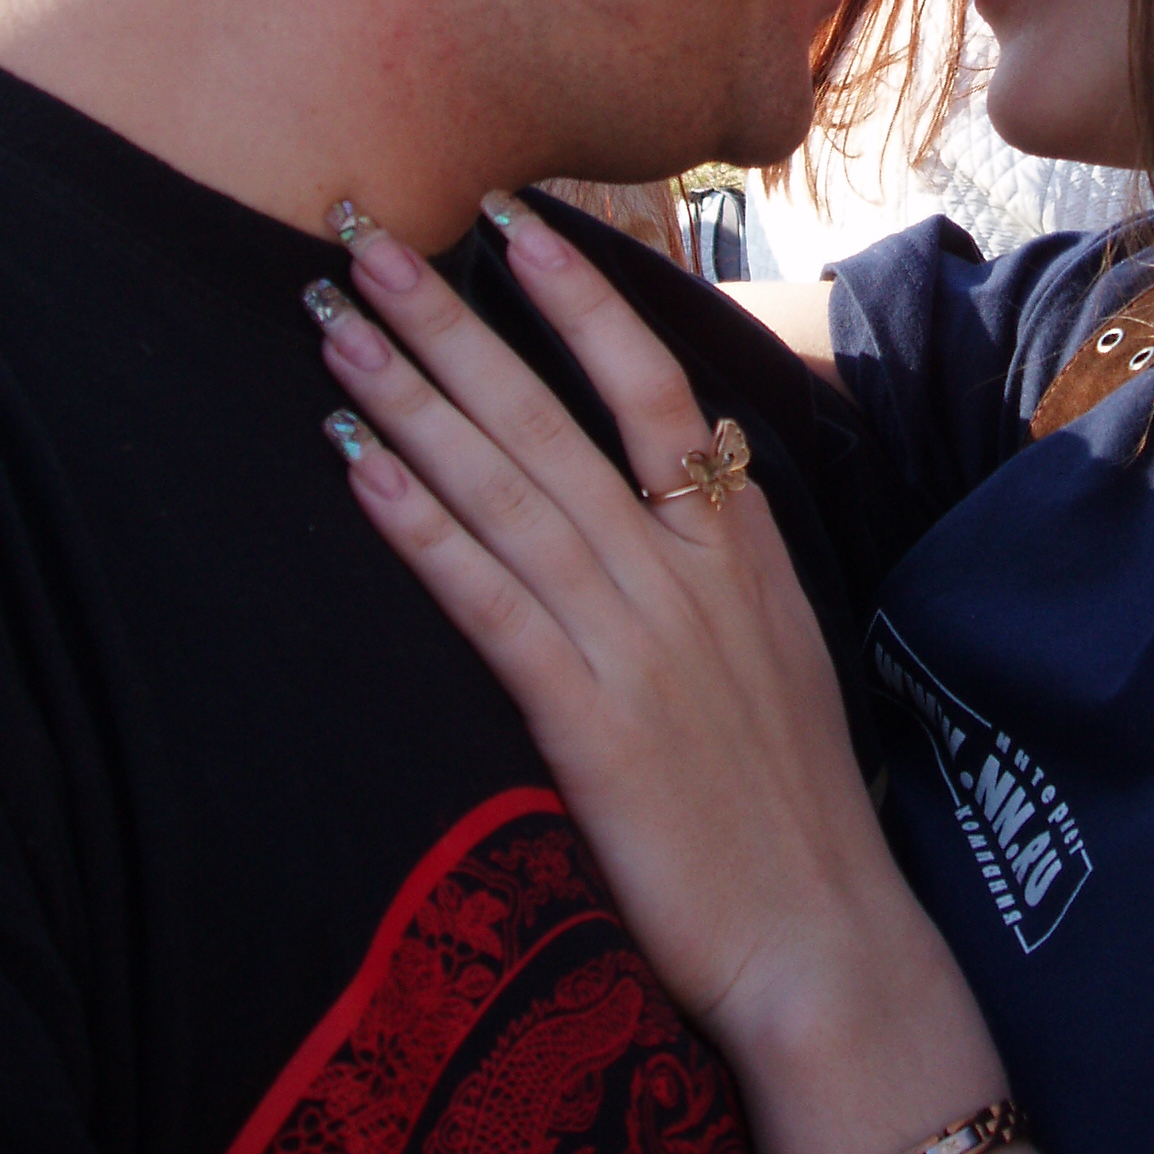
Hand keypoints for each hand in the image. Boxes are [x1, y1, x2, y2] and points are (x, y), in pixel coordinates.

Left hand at [307, 194, 1075, 1153]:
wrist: (821, 932)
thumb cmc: (792, 792)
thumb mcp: (783, 636)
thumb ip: (727, 543)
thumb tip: (697, 450)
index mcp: (733, 541)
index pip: (652, 382)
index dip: (580, 296)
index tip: (513, 221)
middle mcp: (680, 568)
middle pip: (550, 414)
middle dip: (452, 320)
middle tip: (370, 237)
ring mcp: (633, 639)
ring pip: (506, 488)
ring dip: (411, 399)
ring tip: (333, 325)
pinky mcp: (587, 721)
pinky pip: (488, 601)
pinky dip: (422, 528)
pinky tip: (359, 469)